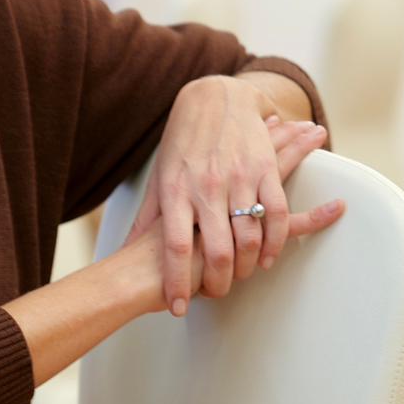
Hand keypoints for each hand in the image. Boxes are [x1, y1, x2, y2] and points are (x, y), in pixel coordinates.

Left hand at [123, 116, 344, 314]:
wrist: (214, 97)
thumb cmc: (183, 143)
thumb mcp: (160, 179)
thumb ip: (147, 218)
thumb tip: (127, 253)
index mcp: (176, 190)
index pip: (175, 246)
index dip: (176, 281)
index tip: (177, 306)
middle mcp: (207, 186)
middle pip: (216, 249)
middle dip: (217, 282)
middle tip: (216, 293)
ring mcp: (238, 177)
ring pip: (248, 236)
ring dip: (247, 266)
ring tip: (241, 277)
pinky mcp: (264, 169)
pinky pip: (276, 214)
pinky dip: (274, 242)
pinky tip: (268, 257)